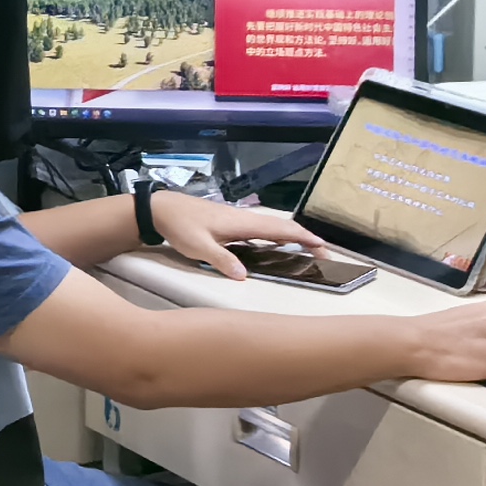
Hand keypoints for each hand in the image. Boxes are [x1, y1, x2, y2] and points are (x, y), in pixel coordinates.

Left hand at [149, 196, 310, 277]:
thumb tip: (243, 276)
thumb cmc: (180, 226)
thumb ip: (221, 259)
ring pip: (271, 228)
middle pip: (281, 227)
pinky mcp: (230, 224)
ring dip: (291, 237)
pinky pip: (260, 231)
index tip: (322, 247)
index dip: (303, 237)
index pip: (279, 230)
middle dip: (304, 238)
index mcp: (241, 223)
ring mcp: (238, 221)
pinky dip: (275, 237)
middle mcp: (244, 219)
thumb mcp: (198, 246)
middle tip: (323, 253)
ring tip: (307, 250)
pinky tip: (276, 247)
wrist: (161, 209)